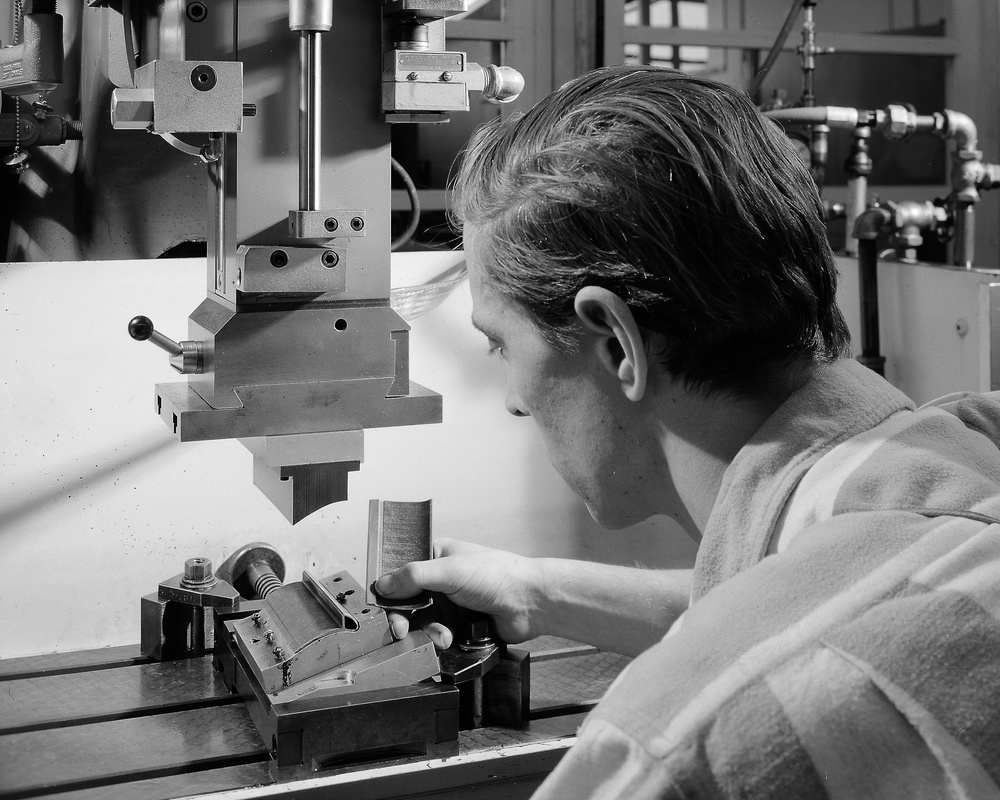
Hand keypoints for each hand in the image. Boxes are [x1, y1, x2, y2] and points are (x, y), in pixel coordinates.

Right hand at [374, 538, 539, 648]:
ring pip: (421, 622)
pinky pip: (436, 637)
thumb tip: (382, 584)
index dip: (389, 590)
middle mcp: (439, 579)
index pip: (399, 572)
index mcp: (435, 555)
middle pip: (406, 602)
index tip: (384, 606)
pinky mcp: (458, 624)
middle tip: (402, 630)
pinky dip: (440, 640)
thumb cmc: (499, 575)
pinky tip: (451, 639)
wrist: (530, 603)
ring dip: (427, 631)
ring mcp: (449, 602)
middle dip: (405, 618)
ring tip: (443, 635)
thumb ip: (414, 575)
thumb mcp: (451, 570)